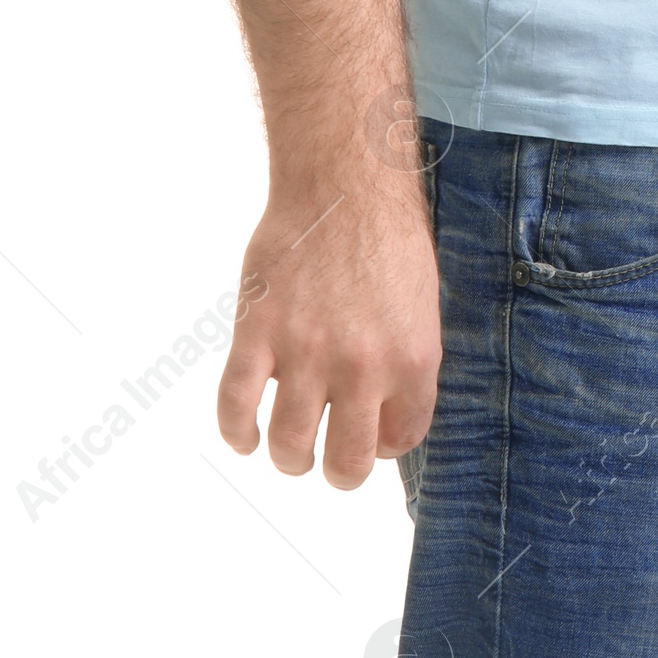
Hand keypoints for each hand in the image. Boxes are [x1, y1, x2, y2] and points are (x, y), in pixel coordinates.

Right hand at [217, 181, 440, 487]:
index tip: (374, 436)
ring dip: (290, 458)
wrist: (344, 185)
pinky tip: (246, 436)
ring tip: (292, 448)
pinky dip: (237, 433)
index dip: (385, 444)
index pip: (402, 439)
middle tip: (332, 461)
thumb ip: (406, 361)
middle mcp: (362, 366)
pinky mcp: (258, 332)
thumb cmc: (389, 238)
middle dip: (340, 472)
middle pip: (346, 462)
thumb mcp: (422, 304)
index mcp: (412, 359)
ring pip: (289, 445)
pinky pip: (236, 407)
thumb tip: (387, 410)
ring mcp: (306, 351)